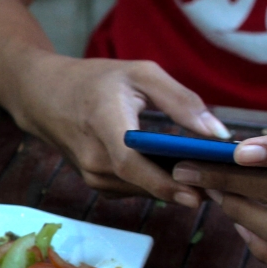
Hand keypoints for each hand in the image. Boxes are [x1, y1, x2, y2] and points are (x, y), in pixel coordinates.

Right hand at [17, 54, 227, 205]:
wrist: (44, 98)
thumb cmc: (96, 81)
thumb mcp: (140, 74)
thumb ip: (181, 101)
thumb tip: (218, 134)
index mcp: (104, 123)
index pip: (132, 164)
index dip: (164, 182)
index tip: (197, 193)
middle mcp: (94, 157)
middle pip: (143, 183)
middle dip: (183, 186)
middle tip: (222, 184)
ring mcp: (91, 175)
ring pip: (141, 190)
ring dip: (172, 187)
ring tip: (206, 177)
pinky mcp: (96, 184)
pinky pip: (133, 189)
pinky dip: (156, 184)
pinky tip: (177, 172)